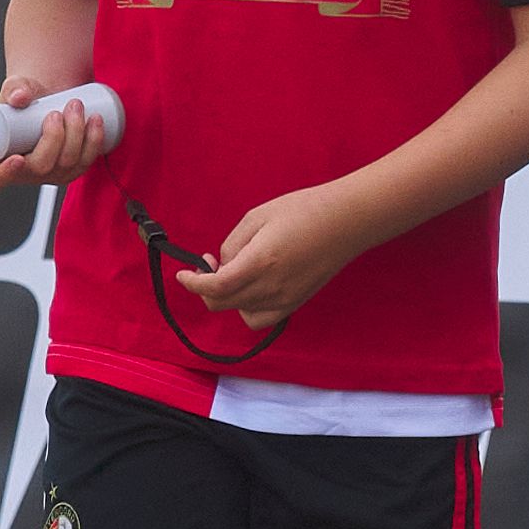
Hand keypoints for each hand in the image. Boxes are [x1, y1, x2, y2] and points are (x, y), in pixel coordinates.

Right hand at [0, 74, 112, 194]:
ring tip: (76, 105)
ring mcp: (49, 174)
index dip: (4, 175)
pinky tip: (95, 121)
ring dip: (76, 135)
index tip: (17, 158)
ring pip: (67, 165)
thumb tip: (21, 96)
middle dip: (54, 139)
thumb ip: (14, 89)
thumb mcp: (13, 90)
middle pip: (41, 168)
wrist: (46, 96)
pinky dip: (93, 142)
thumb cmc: (24, 98)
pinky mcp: (70, 169)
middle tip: (56, 113)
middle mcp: (23, 174)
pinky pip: (85, 163)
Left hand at [173, 182, 375, 336]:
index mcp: (260, 262)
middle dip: (206, 287)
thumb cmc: (303, 210)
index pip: (215, 287)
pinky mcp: (296, 303)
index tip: (183, 275)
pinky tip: (250, 288)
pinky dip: (247, 308)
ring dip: (227, 297)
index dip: (193, 284)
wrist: (345, 221)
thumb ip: (233, 245)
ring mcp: (285, 299)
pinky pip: (260, 318)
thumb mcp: (257, 216)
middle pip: (223, 303)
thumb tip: (223, 265)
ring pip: (239, 312)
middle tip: (209, 264)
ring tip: (234, 273)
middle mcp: (271, 287)